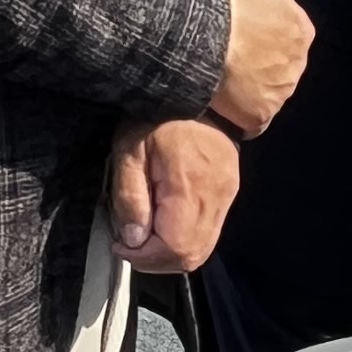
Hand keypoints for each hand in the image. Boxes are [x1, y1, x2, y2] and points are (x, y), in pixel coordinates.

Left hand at [107, 116, 242, 272]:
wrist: (200, 90)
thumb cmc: (158, 117)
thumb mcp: (129, 151)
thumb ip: (130, 197)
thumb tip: (134, 239)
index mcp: (189, 188)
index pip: (175, 248)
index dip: (145, 257)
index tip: (121, 244)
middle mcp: (216, 197)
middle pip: (192, 256)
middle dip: (156, 260)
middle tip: (131, 244)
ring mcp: (227, 196)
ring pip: (203, 248)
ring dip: (171, 252)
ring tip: (145, 235)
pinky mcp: (230, 192)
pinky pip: (209, 231)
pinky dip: (184, 238)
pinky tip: (164, 222)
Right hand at [211, 0, 312, 132]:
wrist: (209, 32)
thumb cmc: (230, 1)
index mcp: (300, 28)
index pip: (285, 40)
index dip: (261, 43)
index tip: (239, 43)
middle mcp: (298, 60)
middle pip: (278, 69)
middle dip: (257, 68)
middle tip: (226, 63)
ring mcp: (282, 90)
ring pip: (266, 95)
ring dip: (246, 93)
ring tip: (217, 86)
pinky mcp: (261, 113)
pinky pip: (251, 122)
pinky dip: (237, 118)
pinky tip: (220, 110)